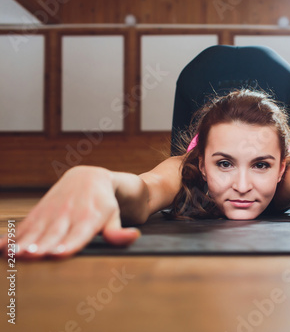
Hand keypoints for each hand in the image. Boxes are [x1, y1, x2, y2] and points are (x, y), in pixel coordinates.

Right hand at [0, 166, 139, 259]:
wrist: (90, 178)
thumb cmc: (105, 203)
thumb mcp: (115, 216)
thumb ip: (118, 232)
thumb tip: (133, 235)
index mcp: (90, 217)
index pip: (79, 233)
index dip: (69, 243)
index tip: (58, 253)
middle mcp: (69, 213)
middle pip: (54, 233)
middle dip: (42, 245)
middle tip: (30, 256)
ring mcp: (52, 212)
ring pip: (36, 230)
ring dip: (23, 243)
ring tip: (13, 254)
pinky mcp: (39, 212)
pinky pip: (24, 226)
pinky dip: (13, 237)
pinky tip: (2, 248)